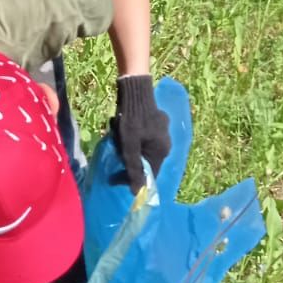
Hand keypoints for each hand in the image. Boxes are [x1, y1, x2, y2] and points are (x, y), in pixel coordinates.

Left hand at [111, 75, 171, 193]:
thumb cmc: (132, 121)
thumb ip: (133, 170)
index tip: (115, 176)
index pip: (148, 175)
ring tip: (117, 135)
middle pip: (145, 161)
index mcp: (163, 151)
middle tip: (115, 150)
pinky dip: (132, 136)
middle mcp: (166, 143)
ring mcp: (162, 132)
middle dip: (128, 159)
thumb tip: (137, 193)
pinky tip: (122, 126)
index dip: (131, 178)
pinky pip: (143, 137)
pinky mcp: (156, 122)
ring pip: (142, 148)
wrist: (135, 90)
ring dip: (128, 147)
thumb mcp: (129, 148)